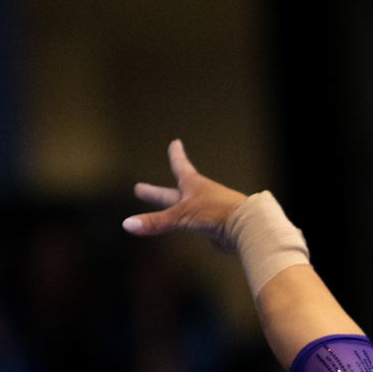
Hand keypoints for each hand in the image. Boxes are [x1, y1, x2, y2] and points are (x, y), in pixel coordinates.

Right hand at [123, 140, 248, 238]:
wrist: (244, 228)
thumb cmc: (216, 212)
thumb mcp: (181, 214)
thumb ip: (155, 221)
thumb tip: (128, 224)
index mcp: (192, 184)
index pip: (180, 165)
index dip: (176, 155)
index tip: (176, 142)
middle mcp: (197, 196)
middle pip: (171, 193)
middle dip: (155, 191)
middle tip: (139, 187)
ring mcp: (203, 212)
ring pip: (179, 210)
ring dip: (166, 210)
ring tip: (158, 212)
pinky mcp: (209, 228)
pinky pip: (189, 226)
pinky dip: (180, 225)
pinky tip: (181, 227)